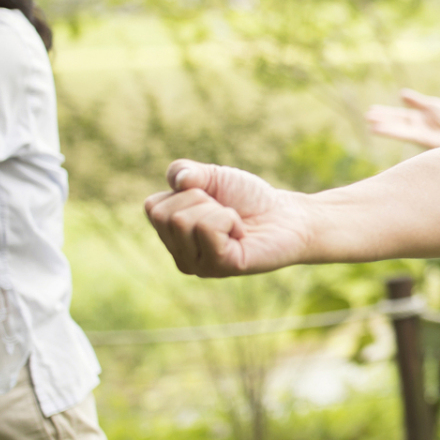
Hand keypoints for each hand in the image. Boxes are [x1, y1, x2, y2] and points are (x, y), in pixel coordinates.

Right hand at [144, 160, 312, 276]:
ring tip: (234, 223)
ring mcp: (198, 265)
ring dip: (216, 211)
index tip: (211, 200)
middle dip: (201, 201)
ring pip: (182, 221)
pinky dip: (229, 220)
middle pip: (166, 215)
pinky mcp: (219, 267)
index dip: (186, 193)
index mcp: (171, 234)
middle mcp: (179, 254)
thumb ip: (186, 172)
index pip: (153, 207)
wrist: (285, 214)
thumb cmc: (248, 198)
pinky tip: (241, 234)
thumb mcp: (212, 176)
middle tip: (225, 212)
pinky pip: (207, 229)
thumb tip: (178, 180)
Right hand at [365, 89, 439, 149]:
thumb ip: (416, 102)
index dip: (385, 113)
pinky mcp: (421, 138)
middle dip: (382, 119)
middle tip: (367, 116)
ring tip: (371, 126)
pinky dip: (395, 132)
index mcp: (415, 117)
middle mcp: (414, 126)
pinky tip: (389, 130)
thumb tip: (401, 94)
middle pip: (394, 122)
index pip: (397, 115)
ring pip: (398, 130)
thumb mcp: (431, 106)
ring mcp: (417, 133)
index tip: (371, 110)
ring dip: (385, 128)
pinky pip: (405, 134)